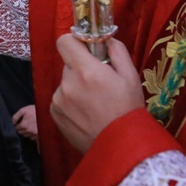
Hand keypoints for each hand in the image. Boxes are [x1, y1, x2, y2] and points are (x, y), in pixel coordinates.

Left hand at [12, 105, 37, 140]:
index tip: (20, 122)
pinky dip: (32, 135)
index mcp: (24, 125)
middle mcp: (29, 131)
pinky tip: (33, 129)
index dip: (18, 125)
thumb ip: (16, 116)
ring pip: (27, 135)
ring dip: (27, 132)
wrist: (46, 112)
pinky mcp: (39, 135)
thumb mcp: (23, 110)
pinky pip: (32, 138)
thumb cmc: (34, 110)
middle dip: (22, 129)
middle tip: (25, 123)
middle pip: (21, 133)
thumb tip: (12, 123)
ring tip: (30, 125)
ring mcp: (34, 134)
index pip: (17, 128)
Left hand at [50, 36, 143, 153]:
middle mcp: (67, 83)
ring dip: (76, 87)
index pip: (64, 41)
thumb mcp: (131, 77)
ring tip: (94, 104)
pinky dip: (70, 103)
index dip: (75, 42)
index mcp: (85, 70)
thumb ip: (117, 51)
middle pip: (68, 65)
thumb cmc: (129, 110)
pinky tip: (86, 115)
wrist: (120, 148)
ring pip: (65, 83)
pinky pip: (61, 99)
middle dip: (81, 69)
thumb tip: (106, 38)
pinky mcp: (54, 114)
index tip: (86, 49)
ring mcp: (58, 100)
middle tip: (99, 84)